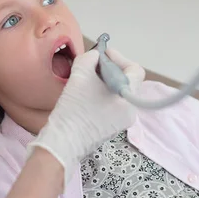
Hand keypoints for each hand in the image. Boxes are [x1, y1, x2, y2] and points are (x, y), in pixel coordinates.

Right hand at [28, 48, 144, 187]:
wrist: (63, 142)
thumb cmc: (75, 109)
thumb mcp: (80, 76)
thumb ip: (90, 59)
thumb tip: (95, 57)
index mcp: (128, 97)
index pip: (135, 70)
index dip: (119, 58)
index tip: (102, 55)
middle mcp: (130, 110)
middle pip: (126, 81)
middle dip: (110, 69)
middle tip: (93, 65)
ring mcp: (121, 121)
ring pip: (118, 93)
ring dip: (104, 81)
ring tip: (87, 79)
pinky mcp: (110, 128)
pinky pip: (112, 104)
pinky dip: (102, 94)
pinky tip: (86, 94)